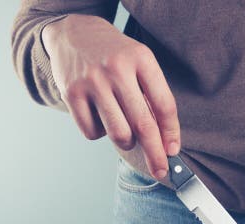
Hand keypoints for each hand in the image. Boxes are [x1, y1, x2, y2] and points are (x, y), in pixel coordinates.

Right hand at [42, 14, 179, 179]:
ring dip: (126, 142)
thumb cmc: (115, 56)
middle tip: (161, 170)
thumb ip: (152, 98)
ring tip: (123, 128)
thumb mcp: (139, 65)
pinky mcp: (71, 92)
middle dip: (155, 154)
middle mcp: (117, 68)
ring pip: (119, 134)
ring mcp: (92, 80)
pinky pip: (92, 133)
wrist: (74, 33)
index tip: (173, 151)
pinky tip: (98, 115)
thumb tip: (165, 143)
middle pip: (144, 125)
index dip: (172, 133)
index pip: (164, 105)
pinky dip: (99, 133)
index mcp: (141, 58)